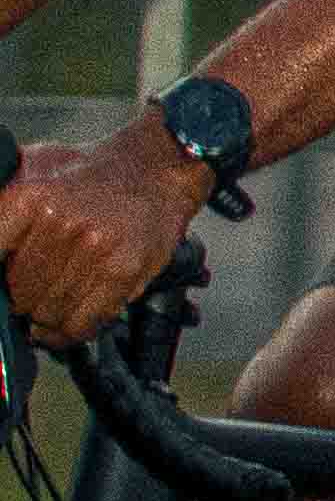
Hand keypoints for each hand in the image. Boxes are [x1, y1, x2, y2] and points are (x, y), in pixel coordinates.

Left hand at [0, 121, 210, 344]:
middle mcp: (60, 223)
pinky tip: (61, 329)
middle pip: (17, 293)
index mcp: (27, 198)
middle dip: (18, 299)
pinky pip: (82, 322)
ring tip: (45, 308)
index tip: (1, 288)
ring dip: (43, 318)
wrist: (153, 167)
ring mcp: (95, 249)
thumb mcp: (28, 167)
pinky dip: (67, 333)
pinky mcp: (124, 271)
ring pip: (47, 312)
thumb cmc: (86, 173)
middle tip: (27, 293)